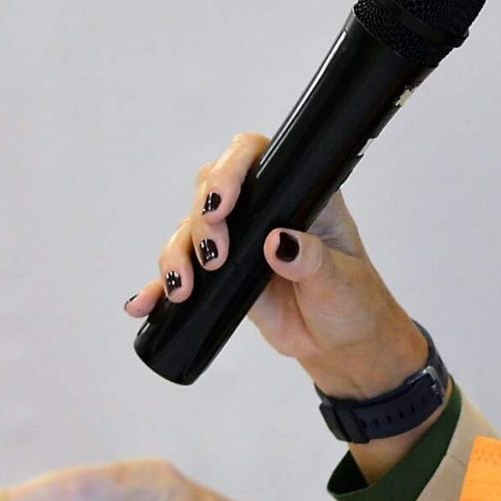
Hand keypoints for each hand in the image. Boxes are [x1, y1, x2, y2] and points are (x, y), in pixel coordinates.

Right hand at [123, 131, 428, 398]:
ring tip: (182, 289)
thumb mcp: (340, 283)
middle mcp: (262, 209)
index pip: (255, 156)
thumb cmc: (354, 304)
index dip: (231, 169)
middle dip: (201, 221)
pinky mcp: (220, 276)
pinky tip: (146, 304)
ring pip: (189, 232)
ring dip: (176, 256)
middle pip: (210, 191)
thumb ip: (313, 262)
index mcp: (299, 194)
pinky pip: (182, 273)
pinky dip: (159, 288)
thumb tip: (279, 242)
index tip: (222, 203)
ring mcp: (238, 242)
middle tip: (213, 258)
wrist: (342, 345)